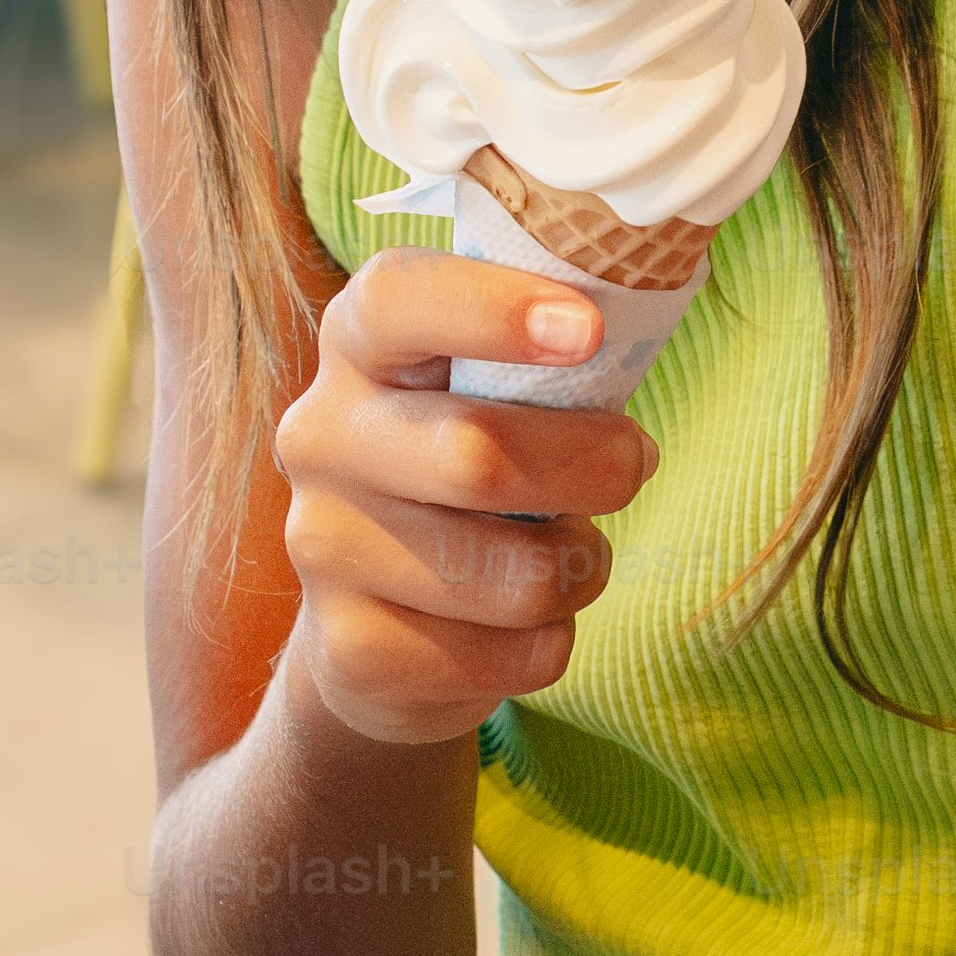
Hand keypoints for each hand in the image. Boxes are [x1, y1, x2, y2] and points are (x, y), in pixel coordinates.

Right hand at [272, 247, 662, 748]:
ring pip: (515, 573)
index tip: (587, 330)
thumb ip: (539, 355)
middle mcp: (320, 437)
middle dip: (592, 466)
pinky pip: (513, 655)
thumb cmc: (462, 468)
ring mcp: (324, 548)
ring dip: (581, 566)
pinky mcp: (353, 650)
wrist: (374, 627)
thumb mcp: (484, 390)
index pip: (397, 300)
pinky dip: (553, 641)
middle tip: (634, 462)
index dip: (494, 309)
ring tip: (570, 553)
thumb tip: (628, 339)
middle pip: (475, 455)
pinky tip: (522, 624)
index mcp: (357, 345)